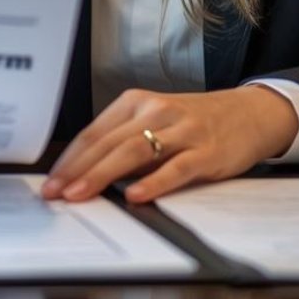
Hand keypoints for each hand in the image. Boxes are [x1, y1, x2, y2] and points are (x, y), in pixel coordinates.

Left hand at [41, 85, 298, 204]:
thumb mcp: (155, 123)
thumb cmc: (194, 123)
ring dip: (103, 174)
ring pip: (134, 152)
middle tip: (55, 193)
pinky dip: (154, 182)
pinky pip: (176, 168)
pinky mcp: (206, 151)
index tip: (50, 182)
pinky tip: (135, 196)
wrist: (249, 114)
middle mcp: (155, 111)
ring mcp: (181, 130)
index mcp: (136, 103)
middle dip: (77, 169)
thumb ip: (124, 143)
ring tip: (81, 194)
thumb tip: (84, 174)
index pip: (94, 133)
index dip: (69, 158)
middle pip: (108, 142)